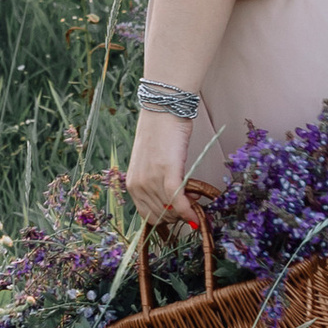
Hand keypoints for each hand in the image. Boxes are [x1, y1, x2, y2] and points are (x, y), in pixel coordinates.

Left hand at [124, 105, 198, 230]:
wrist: (164, 110)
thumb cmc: (159, 134)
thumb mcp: (150, 164)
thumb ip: (156, 183)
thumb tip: (175, 201)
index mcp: (132, 184)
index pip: (148, 215)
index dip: (166, 217)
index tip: (178, 210)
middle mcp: (138, 185)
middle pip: (161, 216)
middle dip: (177, 214)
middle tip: (190, 201)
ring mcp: (151, 180)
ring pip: (170, 210)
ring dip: (185, 209)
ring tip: (194, 195)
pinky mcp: (167, 173)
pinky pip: (177, 201)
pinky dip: (188, 211)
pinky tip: (196, 214)